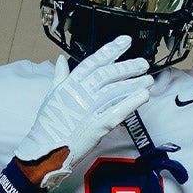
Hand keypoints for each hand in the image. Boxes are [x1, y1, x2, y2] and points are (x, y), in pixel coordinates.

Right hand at [16, 37, 153, 186]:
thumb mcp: (50, 96)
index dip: (111, 50)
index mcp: (70, 84)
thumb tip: (60, 59)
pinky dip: (131, 103)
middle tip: (142, 63)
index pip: (94, 61)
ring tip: (148, 79)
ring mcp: (89, 109)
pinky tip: (143, 96)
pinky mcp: (97, 126)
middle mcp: (81, 94)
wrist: (45, 150)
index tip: (125, 42)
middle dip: (128, 66)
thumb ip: (59, 76)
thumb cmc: (47, 125)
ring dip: (134, 84)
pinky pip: (118, 111)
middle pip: (108, 74)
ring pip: (116, 91)